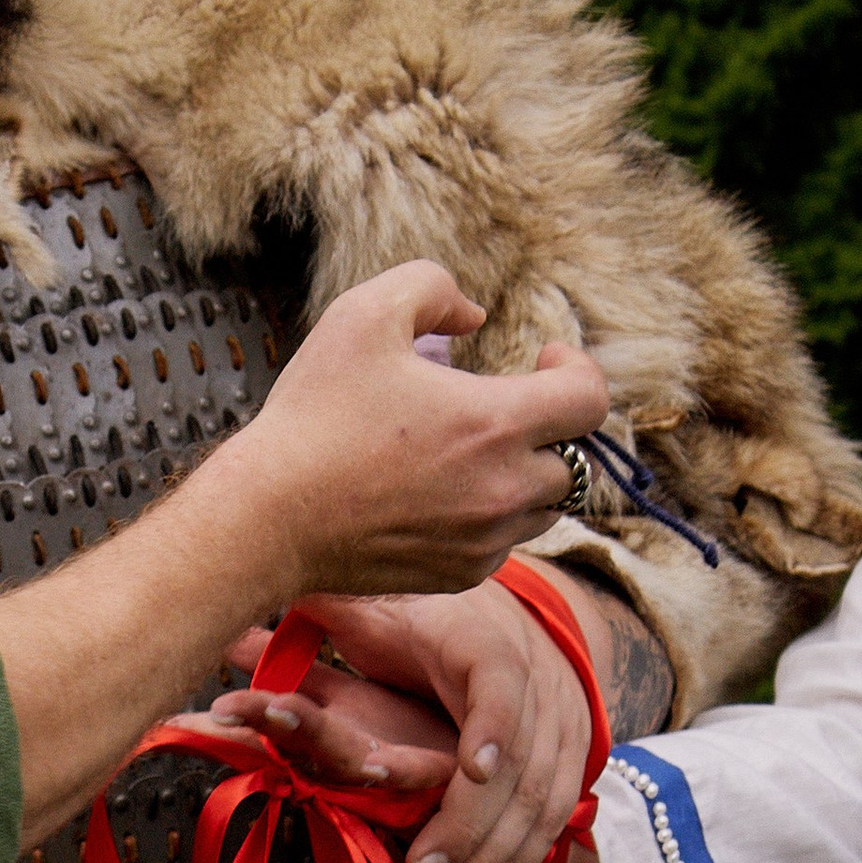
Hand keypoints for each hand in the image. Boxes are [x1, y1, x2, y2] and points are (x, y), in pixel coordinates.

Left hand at [193, 584, 601, 862]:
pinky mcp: (568, 762)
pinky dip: (519, 861)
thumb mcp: (378, 612)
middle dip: (473, 826)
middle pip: (520, 766)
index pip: (500, 683)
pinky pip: (552, 819)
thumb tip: (233, 636)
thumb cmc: (435, 618)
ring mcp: (561, 729)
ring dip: (493, 858)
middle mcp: (532, 689)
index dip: (492, 726)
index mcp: (484, 645)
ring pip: (540, 803)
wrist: (527, 622)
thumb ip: (315, 626)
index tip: (471, 771)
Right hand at [220, 265, 605, 596]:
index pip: (591, 399)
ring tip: (476, 448)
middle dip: (552, 425)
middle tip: (507, 403)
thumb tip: (474, 314)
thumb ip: (431, 288)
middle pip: (576, 459)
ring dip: (527, 473)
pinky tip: (445, 491)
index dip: (578, 369)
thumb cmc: (315, 416)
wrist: (270, 517)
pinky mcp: (461, 573)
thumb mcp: (364, 314)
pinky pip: (504, 543)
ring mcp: (486, 540)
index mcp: (497, 424)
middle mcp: (505, 490)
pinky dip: (492, 515)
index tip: (544, 358)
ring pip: (545, 506)